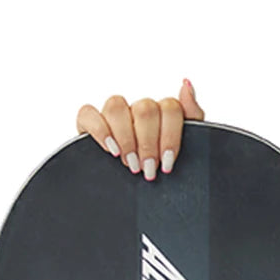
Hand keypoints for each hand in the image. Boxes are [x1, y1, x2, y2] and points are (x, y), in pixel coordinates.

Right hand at [74, 78, 203, 179]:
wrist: (141, 194)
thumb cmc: (162, 166)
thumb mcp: (188, 145)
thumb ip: (191, 114)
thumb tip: (186, 85)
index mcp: (162, 113)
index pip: (169, 107)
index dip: (169, 137)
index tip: (167, 162)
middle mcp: (138, 110)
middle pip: (145, 109)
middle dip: (148, 143)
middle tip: (148, 168)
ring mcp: (114, 114)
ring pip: (116, 105)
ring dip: (126, 138)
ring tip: (130, 163)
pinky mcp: (89, 121)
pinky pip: (88, 112)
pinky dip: (100, 130)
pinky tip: (111, 150)